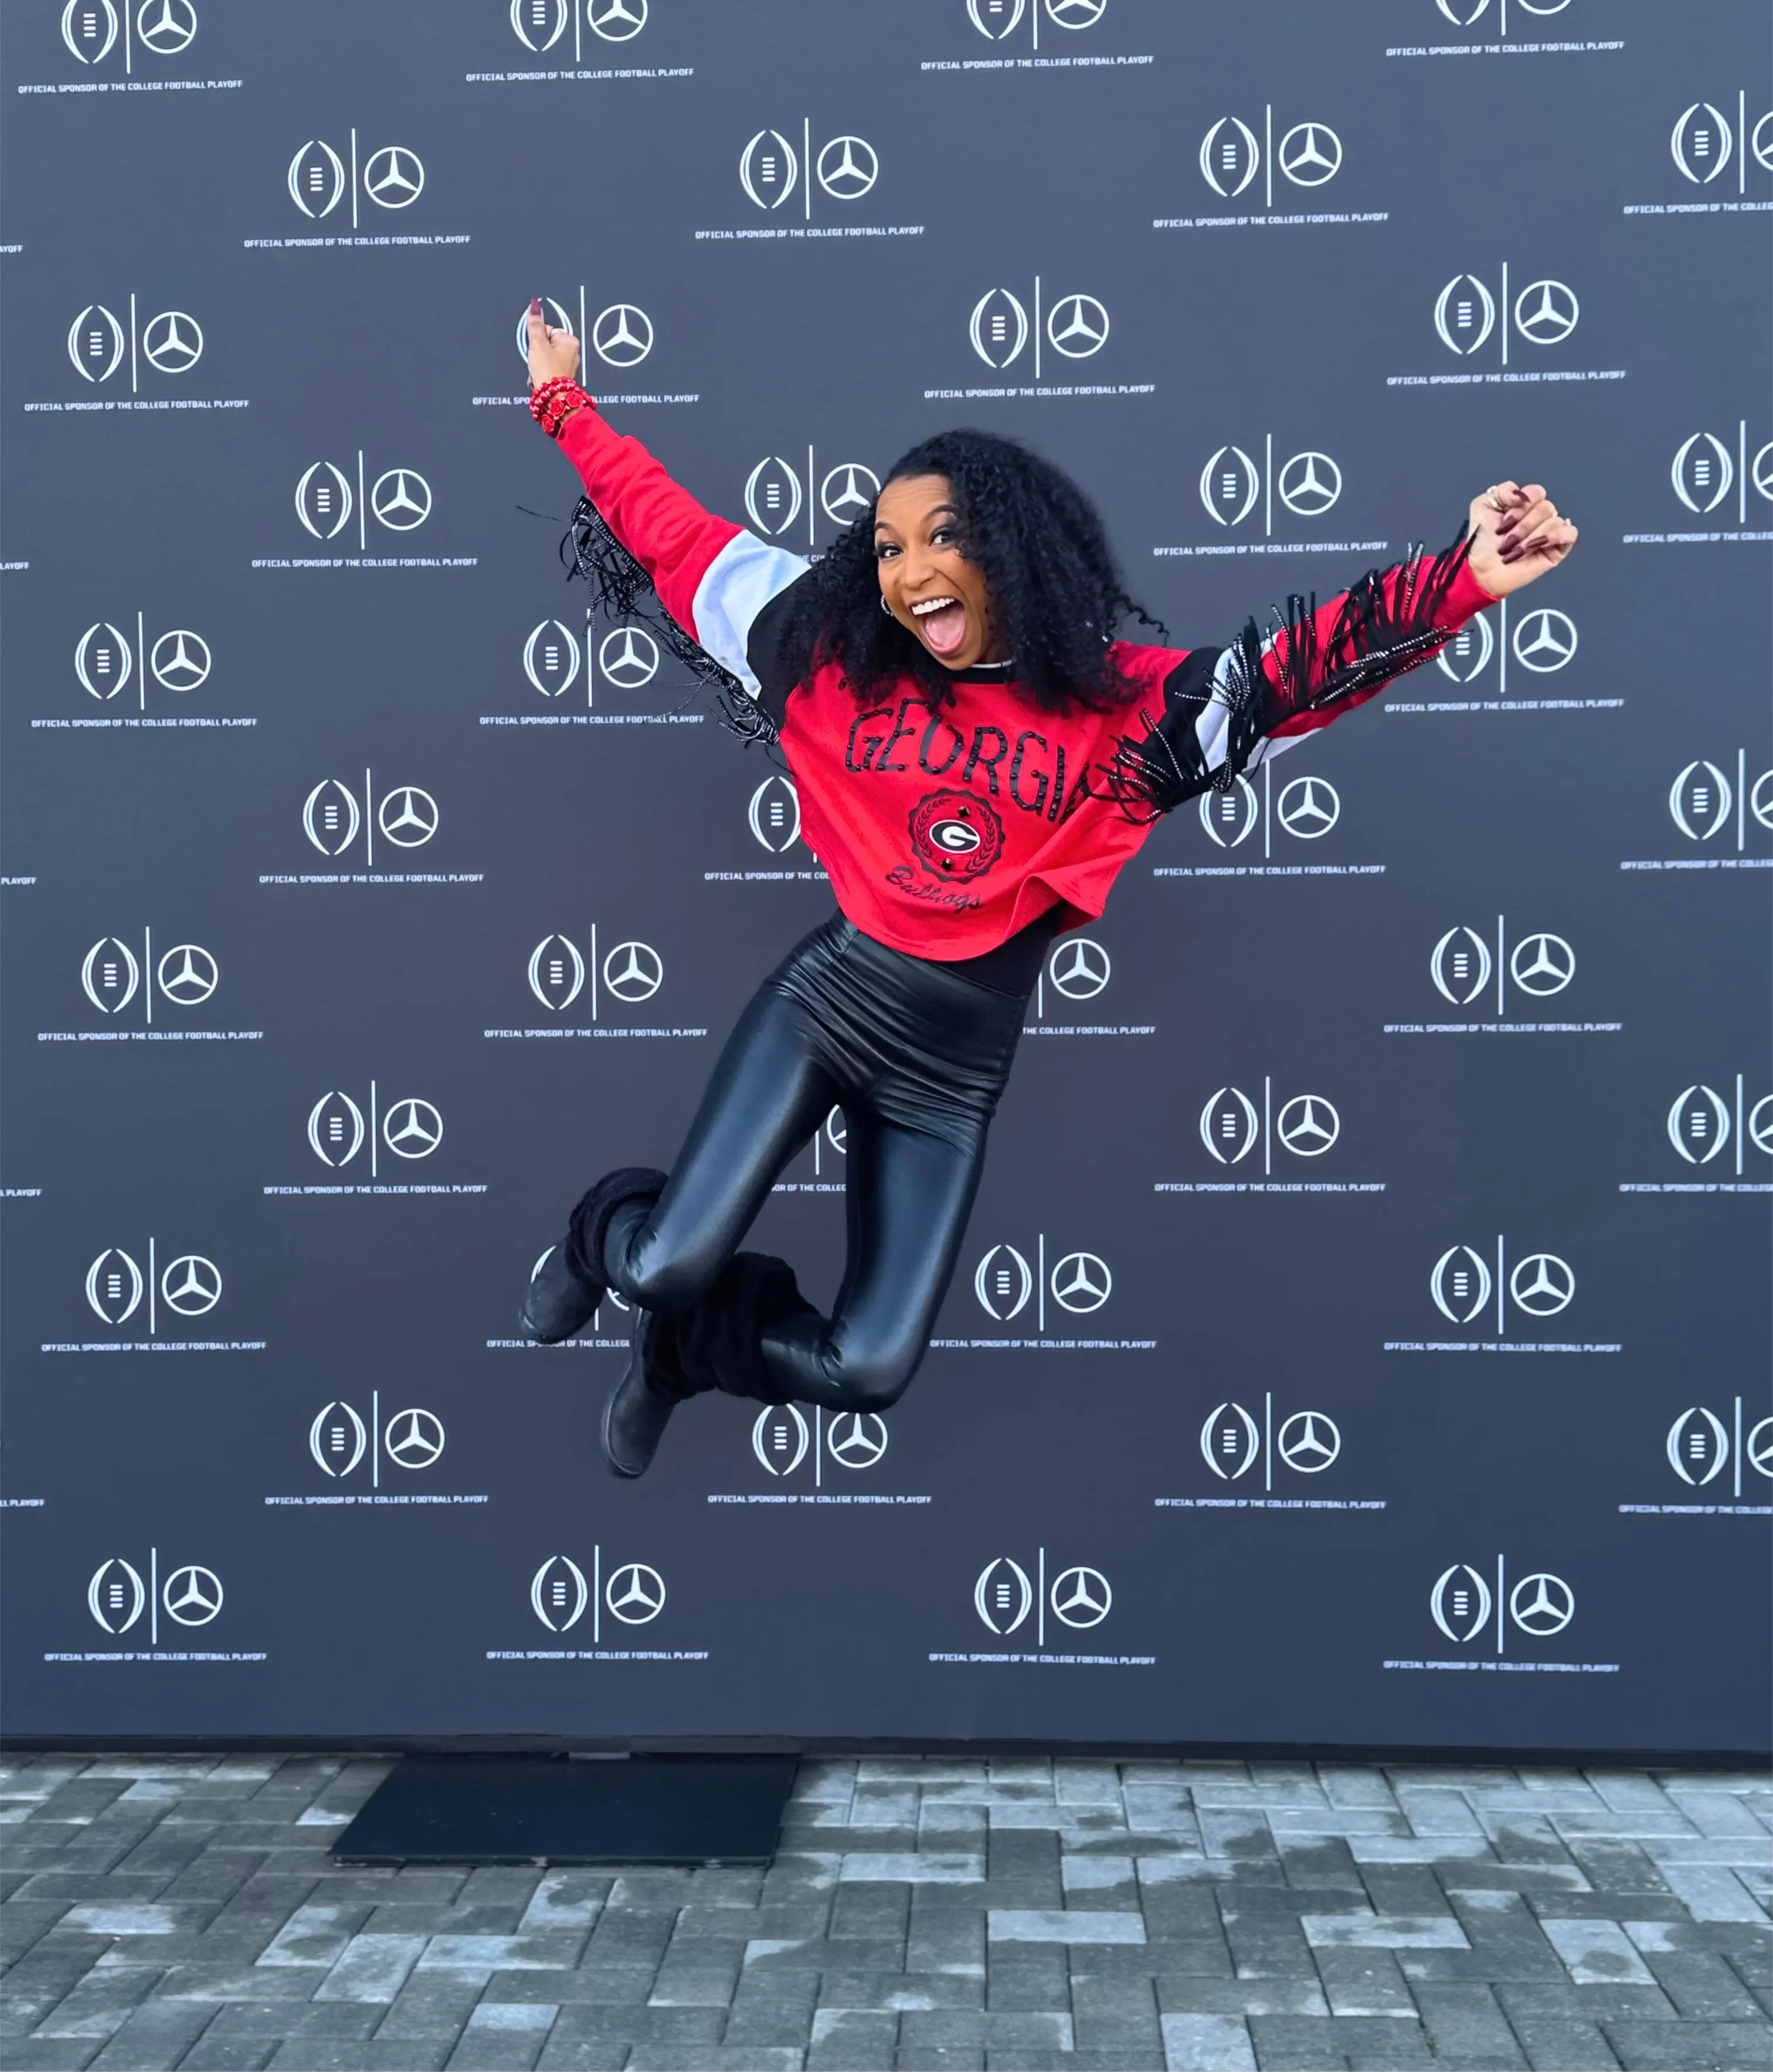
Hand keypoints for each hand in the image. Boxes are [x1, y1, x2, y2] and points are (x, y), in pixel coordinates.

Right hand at [526, 299, 580, 389]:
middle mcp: (573, 351)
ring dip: (539, 362)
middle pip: (547, 343)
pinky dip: (543, 371)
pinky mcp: (564, 375)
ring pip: (546, 356)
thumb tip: (535, 306)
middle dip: (539, 352)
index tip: (538, 350)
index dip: (538, 339)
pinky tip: (543, 376)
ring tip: (540, 370)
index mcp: (570, 340)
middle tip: (538, 361)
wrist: (552, 397)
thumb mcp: (537, 344)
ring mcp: (570, 364)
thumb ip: (535, 324)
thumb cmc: (548, 372)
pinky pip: (549, 367)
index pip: (547, 330)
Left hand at [1465, 481, 1576, 598]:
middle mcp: (1540, 515)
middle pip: (1546, 507)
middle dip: (1523, 526)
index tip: (1504, 522)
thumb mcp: (1482, 506)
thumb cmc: (1481, 541)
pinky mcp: (1558, 548)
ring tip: (1516, 550)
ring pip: (1555, 521)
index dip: (1522, 506)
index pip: (1537, 492)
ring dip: (1531, 537)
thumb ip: (1502, 490)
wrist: (1481, 569)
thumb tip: (1521, 495)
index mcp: (1526, 504)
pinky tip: (1537, 547)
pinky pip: (1570, 533)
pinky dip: (1553, 538)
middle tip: (1507, 541)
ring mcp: (1550, 532)